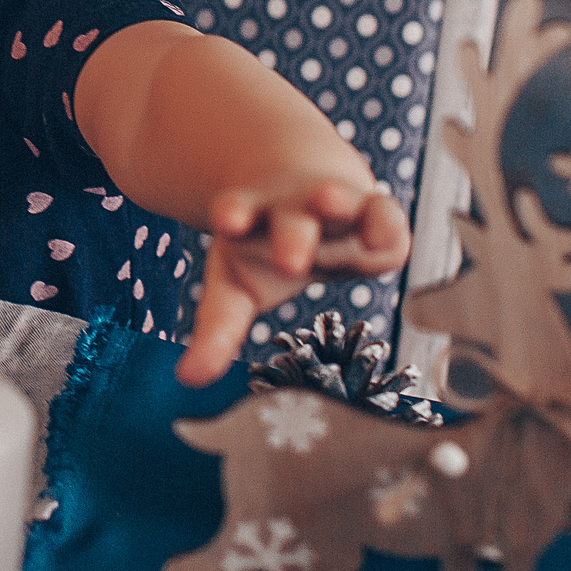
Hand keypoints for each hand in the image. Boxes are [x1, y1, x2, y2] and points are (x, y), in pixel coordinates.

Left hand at [175, 179, 409, 386]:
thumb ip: (217, 329)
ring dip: (334, 203)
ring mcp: (334, 205)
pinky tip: (381, 237)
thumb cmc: (267, 249)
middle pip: (292, 220)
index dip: (233, 214)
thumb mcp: (237, 286)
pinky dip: (383, 223)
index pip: (238, 212)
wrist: (310, 191)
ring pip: (337, 202)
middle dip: (291, 236)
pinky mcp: (373, 212)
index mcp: (251, 223)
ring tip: (331, 204)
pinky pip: (383, 213)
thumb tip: (187, 378)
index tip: (227, 219)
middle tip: (288, 260)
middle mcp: (291, 211)